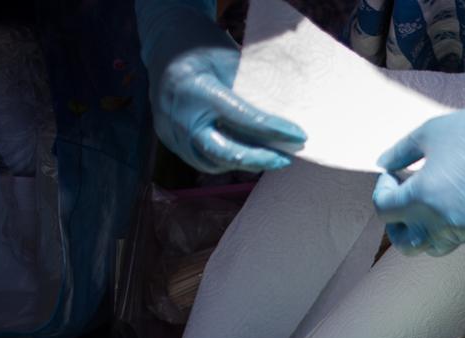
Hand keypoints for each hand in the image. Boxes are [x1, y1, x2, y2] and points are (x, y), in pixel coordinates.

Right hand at [137, 0, 304, 172]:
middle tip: (286, 159)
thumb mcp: (230, 61)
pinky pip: (202, 159)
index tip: (299, 136)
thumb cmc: (203, 49)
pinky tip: (246, 154)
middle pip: (224, 152)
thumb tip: (288, 115)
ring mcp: (170, 131)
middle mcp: (179, 115)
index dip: (273, 130)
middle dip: (260, 159)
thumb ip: (252, 90)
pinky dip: (227, 161)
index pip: (241, 118)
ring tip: (270, 157)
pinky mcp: (169, 140)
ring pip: (213, 162)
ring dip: (246, 163)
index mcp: (196, 89)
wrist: (165, 46)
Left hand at [373, 77, 464, 256]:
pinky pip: (460, 237)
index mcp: (422, 197)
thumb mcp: (427, 135)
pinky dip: (451, 225)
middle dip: (397, 226)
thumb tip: (384, 165)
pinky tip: (457, 200)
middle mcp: (442, 221)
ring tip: (429, 205)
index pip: (384, 210)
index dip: (382, 191)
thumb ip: (399, 153)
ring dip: (424, 230)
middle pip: (405, 243)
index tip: (393, 175)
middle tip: (401, 204)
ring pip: (434, 246)